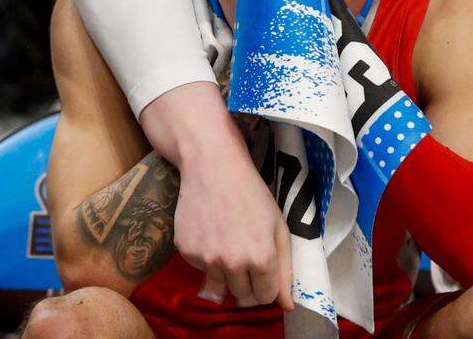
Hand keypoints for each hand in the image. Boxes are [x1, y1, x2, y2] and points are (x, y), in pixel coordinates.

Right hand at [140, 83, 293, 310]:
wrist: (213, 167)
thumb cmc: (253, 194)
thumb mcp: (278, 227)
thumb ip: (285, 269)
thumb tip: (287, 306)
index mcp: (260, 257)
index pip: (265, 297)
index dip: (267, 286)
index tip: (265, 271)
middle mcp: (232, 264)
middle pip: (242, 297)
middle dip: (248, 283)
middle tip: (249, 256)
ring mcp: (205, 260)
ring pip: (220, 286)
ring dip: (227, 272)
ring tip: (230, 241)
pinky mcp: (185, 253)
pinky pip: (201, 269)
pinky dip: (207, 258)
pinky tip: (212, 232)